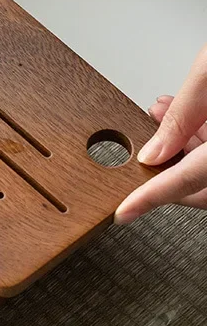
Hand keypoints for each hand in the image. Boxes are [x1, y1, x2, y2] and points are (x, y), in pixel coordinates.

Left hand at [115, 44, 206, 222]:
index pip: (188, 181)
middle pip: (206, 184)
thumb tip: (155, 152)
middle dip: (170, 166)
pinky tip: (193, 117)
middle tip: (146, 145)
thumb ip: (183, 116)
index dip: (152, 197)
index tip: (126, 211)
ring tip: (165, 114)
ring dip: (188, 150)